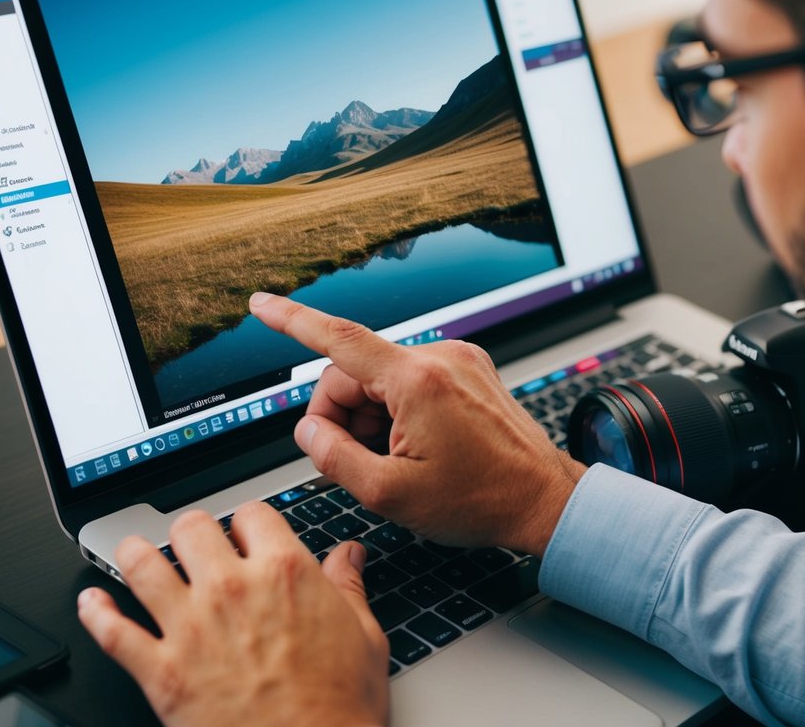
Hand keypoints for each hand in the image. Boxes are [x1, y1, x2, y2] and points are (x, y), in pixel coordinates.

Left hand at [77, 503, 388, 726]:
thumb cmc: (340, 707)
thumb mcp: (364, 637)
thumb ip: (348, 586)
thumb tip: (348, 554)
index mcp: (285, 573)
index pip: (252, 514)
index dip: (248, 522)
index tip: (247, 532)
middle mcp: (232, 590)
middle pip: (191, 528)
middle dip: (191, 532)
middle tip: (193, 543)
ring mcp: (191, 629)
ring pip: (142, 566)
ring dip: (135, 554)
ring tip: (135, 552)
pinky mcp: (161, 674)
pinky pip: (112, 632)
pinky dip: (95, 614)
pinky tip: (92, 602)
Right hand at [249, 292, 585, 554]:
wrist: (544, 500)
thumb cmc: (481, 500)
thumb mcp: (391, 495)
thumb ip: (335, 459)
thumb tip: (309, 432)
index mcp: (417, 381)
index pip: (338, 339)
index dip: (291, 320)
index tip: (261, 304)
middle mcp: (440, 357)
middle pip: (355, 372)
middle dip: (342, 416)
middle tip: (357, 464)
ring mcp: (459, 361)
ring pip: (381, 379)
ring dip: (371, 417)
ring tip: (397, 462)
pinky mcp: (470, 371)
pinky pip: (411, 381)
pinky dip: (398, 411)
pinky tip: (415, 448)